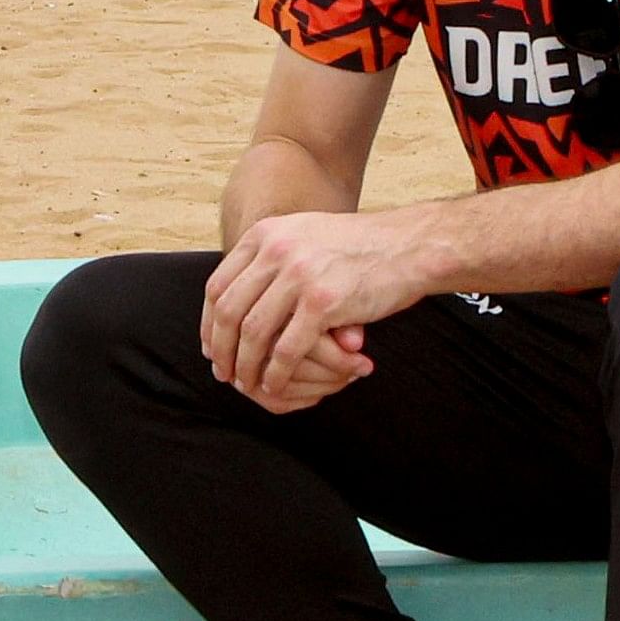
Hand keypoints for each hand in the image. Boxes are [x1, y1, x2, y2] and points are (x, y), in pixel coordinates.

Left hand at [202, 209, 425, 412]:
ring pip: (253, 333)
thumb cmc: (360, 247)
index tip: (210, 346)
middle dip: (220, 348)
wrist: (410, 245)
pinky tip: (274, 386)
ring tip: (245, 383)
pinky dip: (275, 373)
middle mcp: (276, 250)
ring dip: (244, 365)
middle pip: (228, 310)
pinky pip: (286, 349)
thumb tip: (233, 299)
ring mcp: (299, 276)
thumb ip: (271, 259)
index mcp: (266, 234)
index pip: (218, 285)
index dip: (209, 322)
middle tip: (222, 372)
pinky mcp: (323, 303)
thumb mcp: (304, 236)